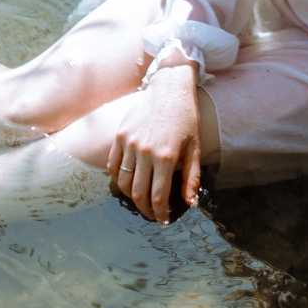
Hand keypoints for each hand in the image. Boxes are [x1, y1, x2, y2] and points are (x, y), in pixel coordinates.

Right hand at [106, 63, 200, 222]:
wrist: (169, 88)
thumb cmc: (186, 118)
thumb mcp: (194, 147)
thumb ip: (191, 177)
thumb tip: (190, 203)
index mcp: (166, 156)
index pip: (157, 196)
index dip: (159, 213)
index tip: (163, 219)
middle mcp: (145, 152)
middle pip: (138, 193)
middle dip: (145, 209)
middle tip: (152, 214)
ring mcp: (129, 143)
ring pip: (122, 182)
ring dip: (130, 197)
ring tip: (140, 200)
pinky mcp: (119, 136)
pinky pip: (112, 165)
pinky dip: (117, 179)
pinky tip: (127, 183)